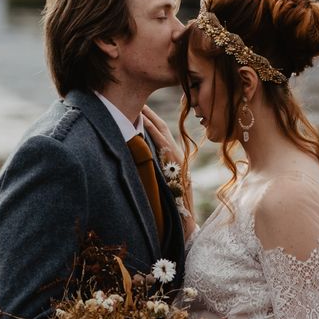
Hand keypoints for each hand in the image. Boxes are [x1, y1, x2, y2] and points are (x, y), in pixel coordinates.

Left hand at [143, 105, 196, 232]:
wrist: (184, 221)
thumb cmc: (173, 207)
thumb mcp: (165, 183)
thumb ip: (156, 170)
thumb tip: (142, 162)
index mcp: (174, 157)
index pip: (160, 132)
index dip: (150, 118)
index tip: (138, 107)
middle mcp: (176, 153)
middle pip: (160, 126)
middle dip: (147, 111)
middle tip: (134, 97)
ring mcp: (176, 156)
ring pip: (160, 129)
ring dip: (148, 115)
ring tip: (135, 101)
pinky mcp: (173, 161)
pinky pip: (160, 140)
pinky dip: (151, 127)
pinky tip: (142, 117)